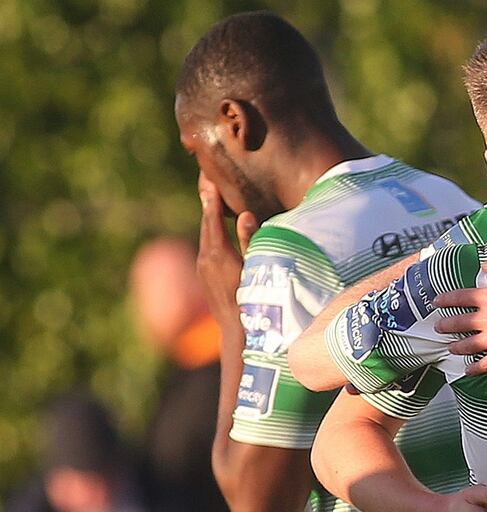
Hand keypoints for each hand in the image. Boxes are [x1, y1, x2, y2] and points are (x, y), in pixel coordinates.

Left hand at [196, 172, 257, 328]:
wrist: (237, 330)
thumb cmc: (254, 298)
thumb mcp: (256, 268)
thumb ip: (250, 240)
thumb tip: (244, 215)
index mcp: (218, 253)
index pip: (212, 218)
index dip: (213, 197)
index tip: (210, 178)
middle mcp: (205, 258)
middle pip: (205, 223)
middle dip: (208, 202)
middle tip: (209, 180)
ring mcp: (202, 267)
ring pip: (205, 236)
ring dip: (209, 218)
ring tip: (213, 198)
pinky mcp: (204, 275)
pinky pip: (207, 247)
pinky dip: (211, 233)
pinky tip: (217, 228)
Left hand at [434, 257, 486, 374]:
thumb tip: (485, 265)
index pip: (459, 297)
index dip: (445, 300)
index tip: (436, 302)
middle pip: (458, 323)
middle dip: (445, 325)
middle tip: (438, 327)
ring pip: (467, 345)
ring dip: (456, 347)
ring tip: (450, 348)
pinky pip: (484, 364)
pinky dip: (474, 368)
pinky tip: (467, 370)